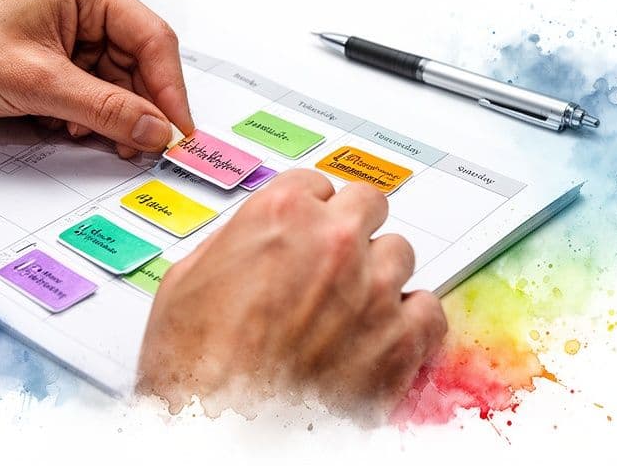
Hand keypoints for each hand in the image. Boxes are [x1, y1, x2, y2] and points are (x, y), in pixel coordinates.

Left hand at [0, 0, 193, 156]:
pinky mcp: (65, 63)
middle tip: (151, 147)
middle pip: (143, 64)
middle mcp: (89, 8)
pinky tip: (77, 130)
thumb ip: (104, 109)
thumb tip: (156, 130)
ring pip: (124, 85)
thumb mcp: (39, 83)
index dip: (170, 90)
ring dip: (119, 118)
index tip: (179, 130)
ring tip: (110, 142)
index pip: (152, 39)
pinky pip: (101, 95)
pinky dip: (97, 119)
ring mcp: (78, 36)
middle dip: (144, 109)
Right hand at [137, 170, 447, 424]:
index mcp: (281, 215)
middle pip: (368, 207)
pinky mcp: (400, 343)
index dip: (307, 211)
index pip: (316, 184)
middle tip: (330, 262)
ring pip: (400, 255)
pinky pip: (429, 310)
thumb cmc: (192, 366)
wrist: (220, 432)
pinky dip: (410, 320)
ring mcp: (373, 292)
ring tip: (350, 307)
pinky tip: (383, 334)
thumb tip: (251, 242)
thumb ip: (234, 244)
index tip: (305, 230)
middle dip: (349, 231)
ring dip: (378, 274)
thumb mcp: (187, 281)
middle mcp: (334, 243)